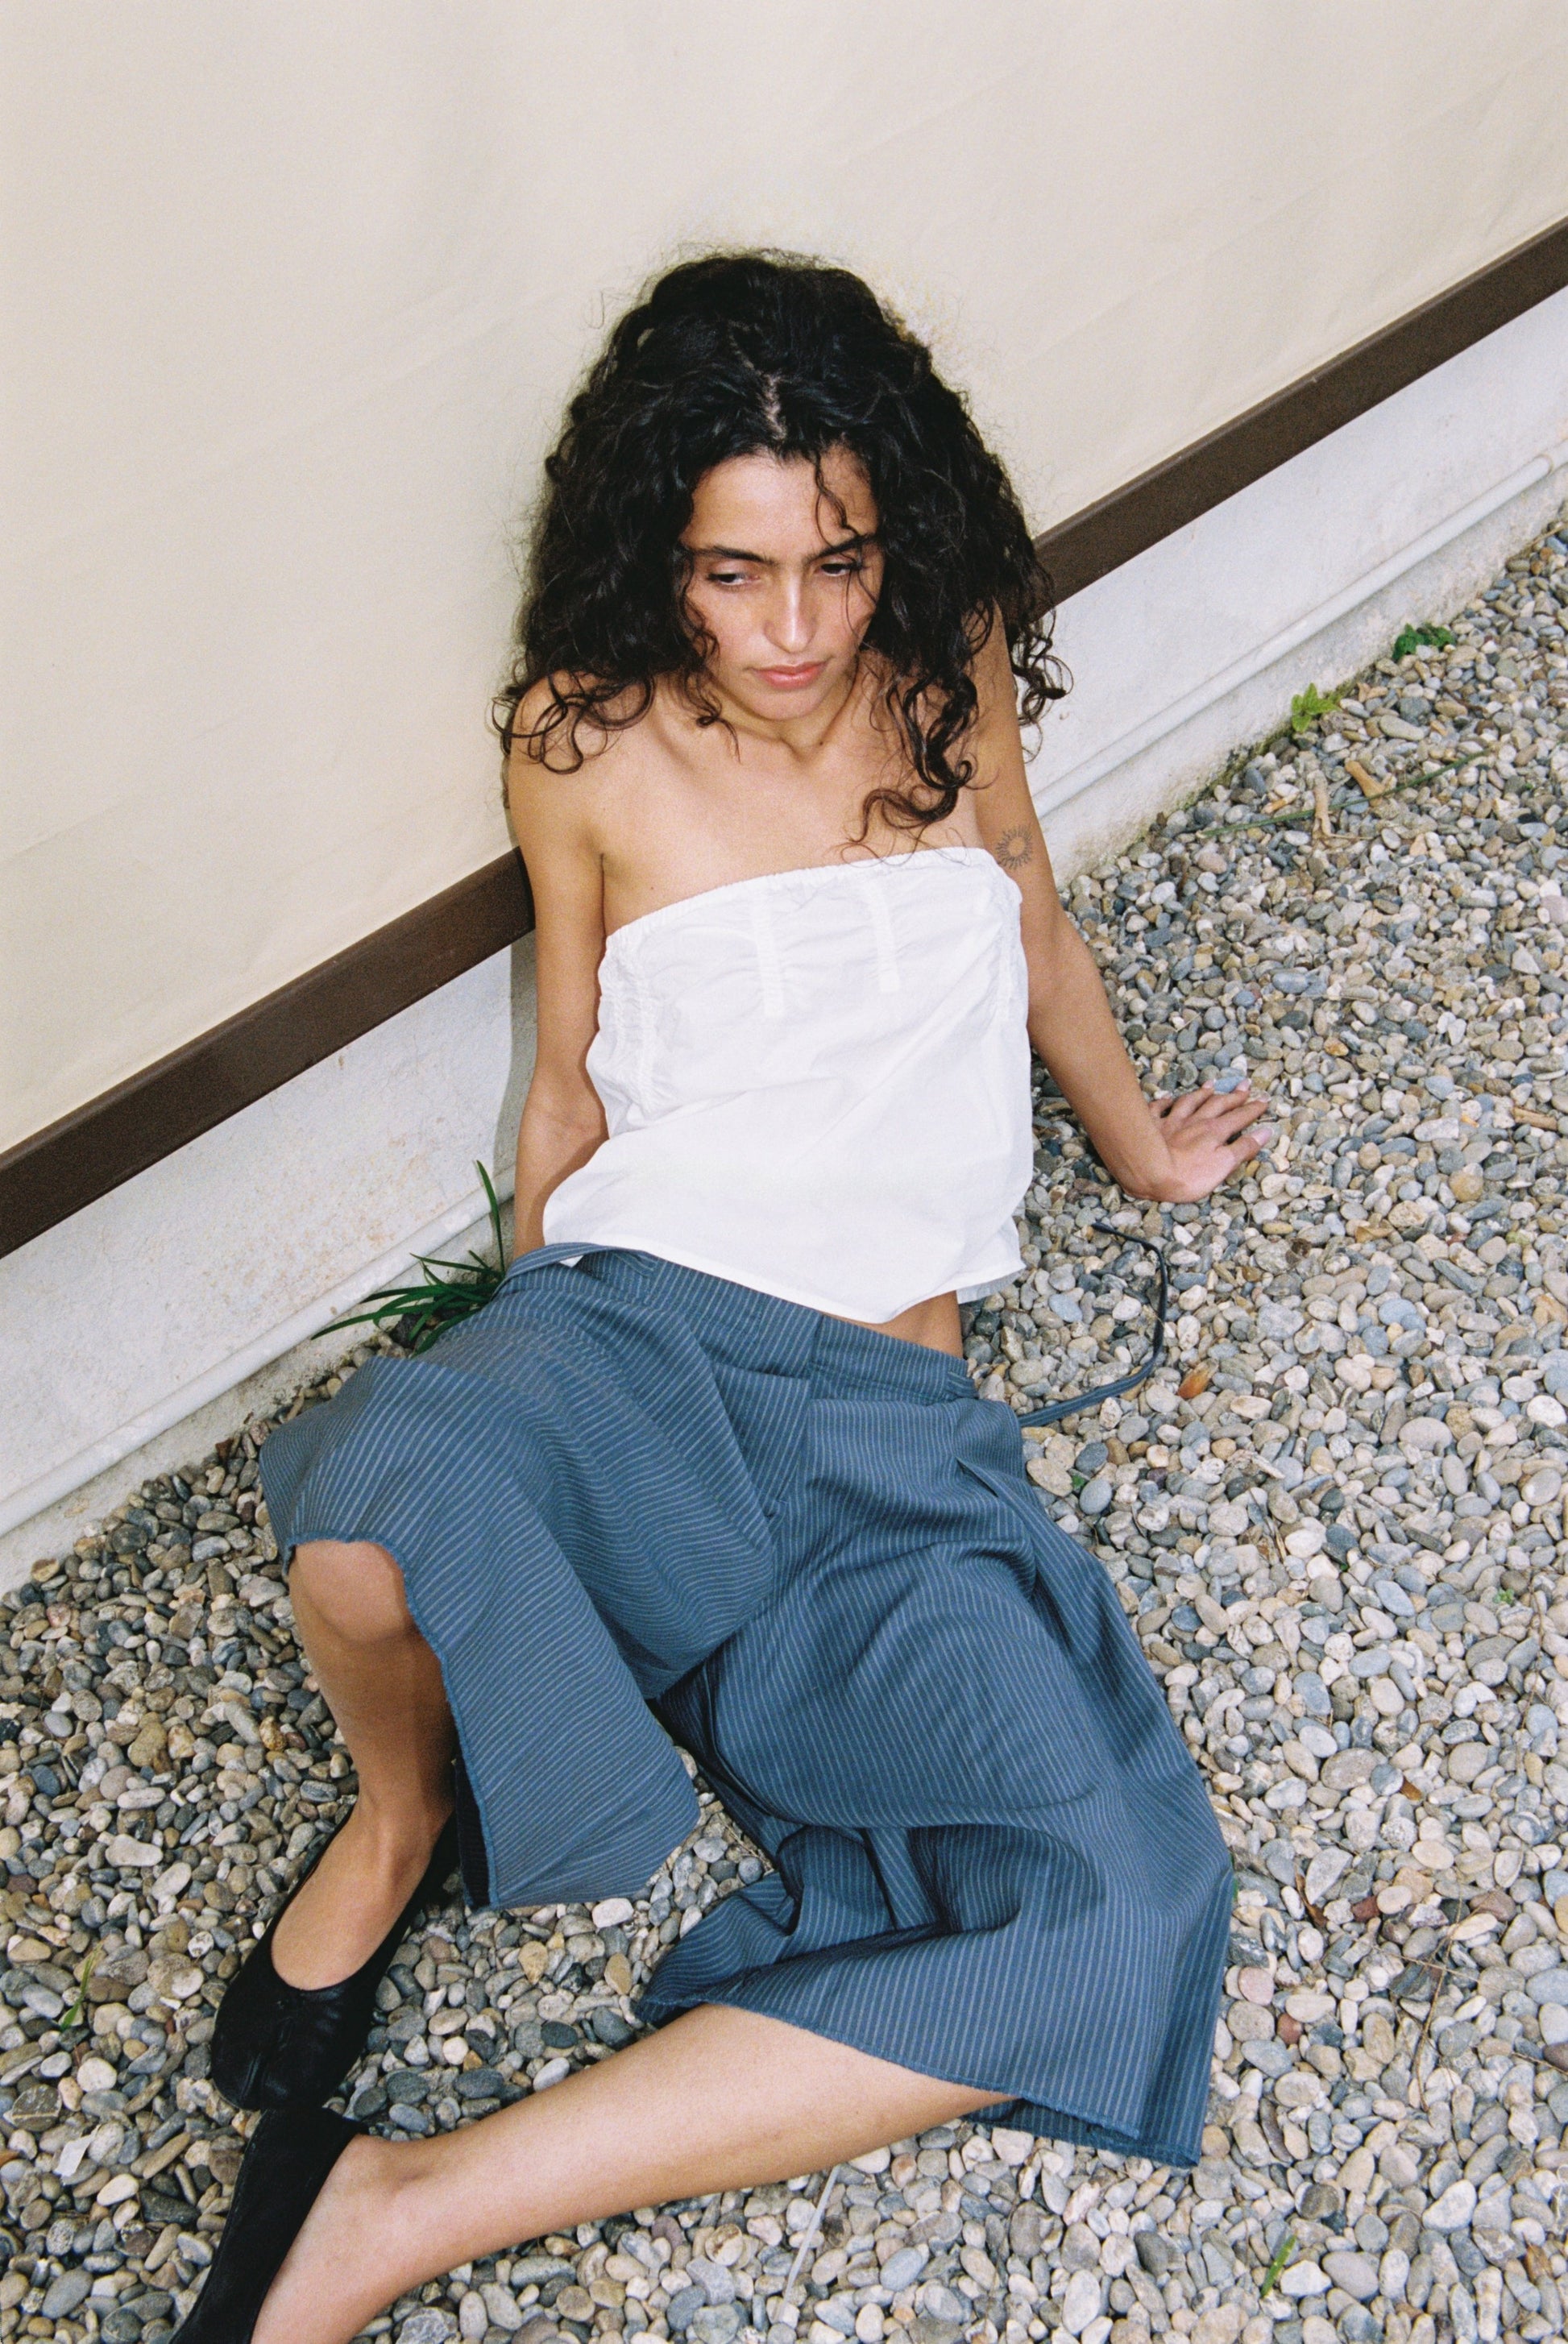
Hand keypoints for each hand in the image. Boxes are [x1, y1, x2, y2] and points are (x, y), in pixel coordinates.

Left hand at [1130, 1083, 1273, 1202]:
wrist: (1149, 1172)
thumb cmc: (1188, 1175)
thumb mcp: (1224, 1165)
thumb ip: (1244, 1147)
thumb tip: (1266, 1131)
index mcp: (1215, 1131)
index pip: (1239, 1117)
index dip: (1253, 1109)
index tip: (1264, 1100)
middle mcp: (1195, 1122)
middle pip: (1218, 1104)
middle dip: (1233, 1096)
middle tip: (1245, 1085)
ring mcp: (1172, 1121)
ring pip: (1190, 1102)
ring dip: (1202, 1093)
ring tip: (1212, 1084)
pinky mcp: (1152, 1125)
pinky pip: (1159, 1108)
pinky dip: (1165, 1102)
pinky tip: (1167, 1098)